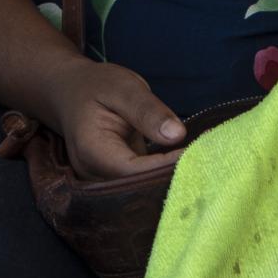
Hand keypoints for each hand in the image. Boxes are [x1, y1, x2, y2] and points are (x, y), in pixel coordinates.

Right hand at [32, 59, 187, 180]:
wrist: (71, 92)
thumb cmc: (97, 86)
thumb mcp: (125, 88)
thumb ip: (149, 112)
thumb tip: (177, 135)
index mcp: (92, 150)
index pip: (133, 170)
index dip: (165, 166)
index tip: (195, 153)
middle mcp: (92, 173)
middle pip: (135, 188)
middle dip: (170, 178)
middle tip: (206, 162)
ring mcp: (100, 180)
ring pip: (138, 191)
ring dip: (168, 180)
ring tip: (201, 164)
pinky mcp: (112, 179)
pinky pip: (138, 184)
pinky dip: (161, 176)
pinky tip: (187, 164)